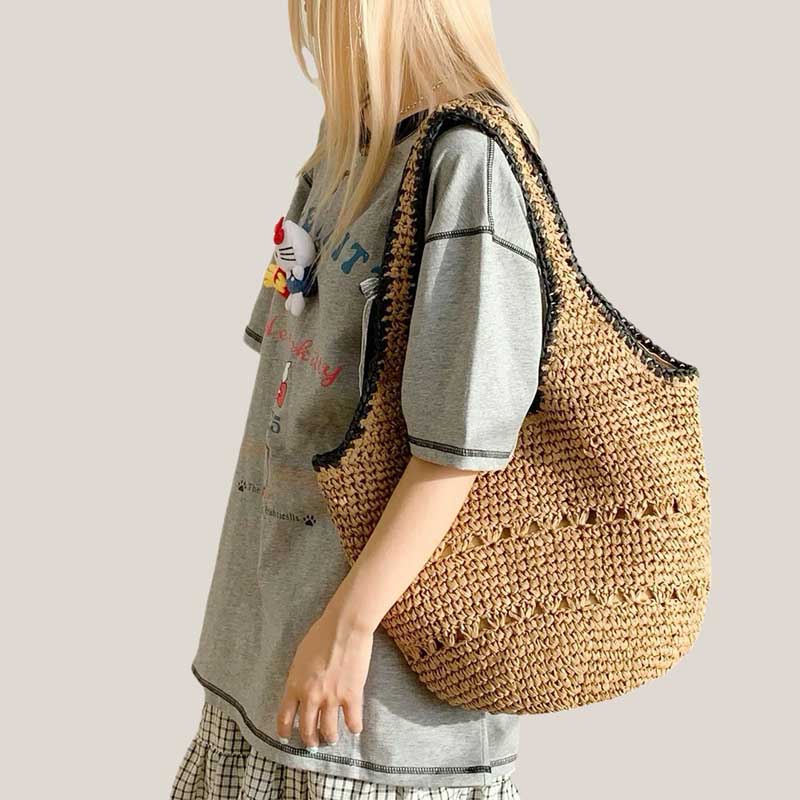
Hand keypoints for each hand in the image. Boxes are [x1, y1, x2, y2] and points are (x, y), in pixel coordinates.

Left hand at [276, 610, 372, 747]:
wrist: (344, 627)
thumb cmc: (321, 634)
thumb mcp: (300, 656)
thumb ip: (299, 676)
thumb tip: (302, 686)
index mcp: (295, 685)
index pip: (284, 716)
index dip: (284, 730)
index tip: (286, 737)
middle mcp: (311, 696)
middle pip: (307, 728)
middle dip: (309, 739)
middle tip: (313, 743)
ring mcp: (332, 698)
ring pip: (328, 730)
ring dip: (330, 737)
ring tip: (332, 738)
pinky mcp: (352, 695)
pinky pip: (352, 721)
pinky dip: (354, 727)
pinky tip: (354, 728)